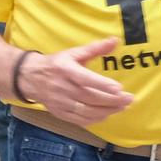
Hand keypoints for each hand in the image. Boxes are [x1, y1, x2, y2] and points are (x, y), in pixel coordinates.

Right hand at [19, 37, 134, 124]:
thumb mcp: (74, 53)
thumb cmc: (57, 64)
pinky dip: (96, 119)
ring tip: (124, 106)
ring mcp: (60, 103)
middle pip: (90, 97)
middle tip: (130, 98)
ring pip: (87, 111)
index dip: (102, 84)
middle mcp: (62, 87)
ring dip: (107, 110)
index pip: (85, 78)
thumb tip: (116, 40)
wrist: (30, 78)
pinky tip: (108, 114)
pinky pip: (80, 120)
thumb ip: (96, 48)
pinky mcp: (60, 113)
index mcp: (65, 70)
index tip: (119, 88)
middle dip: (112, 100)